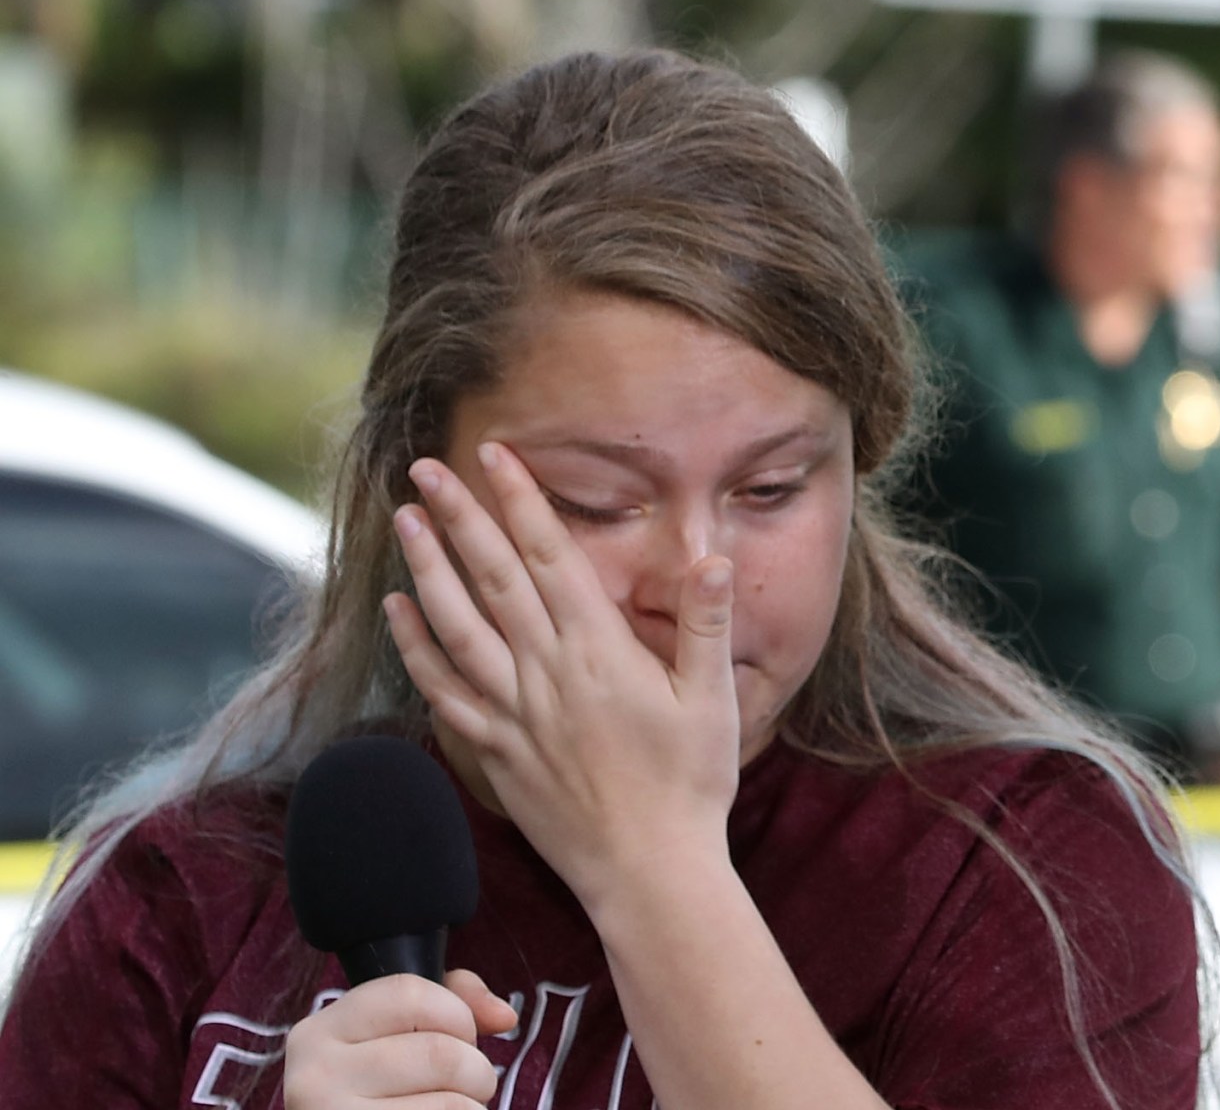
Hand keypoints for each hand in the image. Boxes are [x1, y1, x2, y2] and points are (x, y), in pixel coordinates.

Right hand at [282, 969, 517, 1108]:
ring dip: (471, 1106)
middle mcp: (315, 1074)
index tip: (461, 1036)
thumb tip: (504, 1016)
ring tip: (454, 1109)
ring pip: (450, 1101)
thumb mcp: (396, 1040)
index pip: (407, 991)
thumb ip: (450, 1004)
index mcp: (320, 1032)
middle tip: (468, 1086)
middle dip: (476, 1070)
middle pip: (439, 1051)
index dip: (455, 1013)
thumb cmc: (376, 1097)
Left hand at [384, 443, 740, 910]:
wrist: (647, 872)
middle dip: (458, 517)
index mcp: (600, 652)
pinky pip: (443, 689)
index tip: (495, 455)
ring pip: (456, 625)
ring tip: (405, 521)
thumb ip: (707, 624)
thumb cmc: (690, 786)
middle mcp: (546, 674)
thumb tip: (712, 556)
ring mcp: (513, 713)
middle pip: (491, 579)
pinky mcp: (495, 751)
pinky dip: (415, 646)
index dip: (521, 501)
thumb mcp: (713, 700)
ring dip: (426, 569)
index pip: (550, 557)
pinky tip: (397, 611)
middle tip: (426, 468)